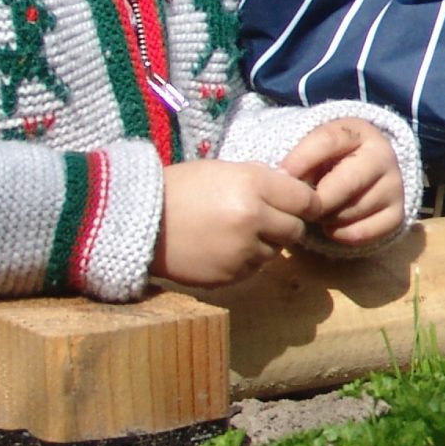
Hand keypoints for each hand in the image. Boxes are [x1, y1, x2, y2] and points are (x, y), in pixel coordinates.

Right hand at [153, 159, 318, 286]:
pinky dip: (244, 260)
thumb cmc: (181, 188)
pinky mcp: (230, 275)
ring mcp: (241, 251)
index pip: (306, 200)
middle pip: (296, 230)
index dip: (304, 203)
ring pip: (275, 252)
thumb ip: (263, 179)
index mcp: (254, 185)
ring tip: (233, 232)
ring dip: (263, 243)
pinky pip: (253, 268)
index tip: (297, 204)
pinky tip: (220, 247)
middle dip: (285, 225)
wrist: (137, 220)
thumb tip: (296, 189)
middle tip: (263, 219)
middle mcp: (253, 219)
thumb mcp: (225, 170)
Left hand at [279, 117, 406, 246]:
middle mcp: (384, 155)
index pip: (329, 141)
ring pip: (353, 210)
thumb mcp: (314, 149)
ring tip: (316, 212)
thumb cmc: (327, 161)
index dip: (301, 159)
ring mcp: (394, 186)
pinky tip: (331, 226)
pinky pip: (364, 232)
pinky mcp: (398, 214)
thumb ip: (299, 159)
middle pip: (347, 182)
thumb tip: (283, 180)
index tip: (280, 176)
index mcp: (359, 131)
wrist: (362, 175)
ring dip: (327, 217)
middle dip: (318, 199)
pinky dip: (341, 234)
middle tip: (300, 206)